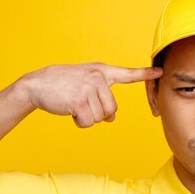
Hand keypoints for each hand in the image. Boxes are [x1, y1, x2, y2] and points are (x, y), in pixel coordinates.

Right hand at [18, 62, 162, 127]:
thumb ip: (101, 97)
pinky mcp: (79, 100)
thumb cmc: (61, 86)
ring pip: (100, 118)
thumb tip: (111, 118)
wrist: (36, 85)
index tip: (159, 71)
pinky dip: (78, 122)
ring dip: (86, 118)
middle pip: (112, 109)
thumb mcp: (84, 86)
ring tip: (72, 104)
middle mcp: (98, 77)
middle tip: (81, 104)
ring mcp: (89, 87)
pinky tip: (69, 110)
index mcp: (101, 71)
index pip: (127, 73)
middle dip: (97, 113)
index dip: (144, 74)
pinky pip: (88, 122)